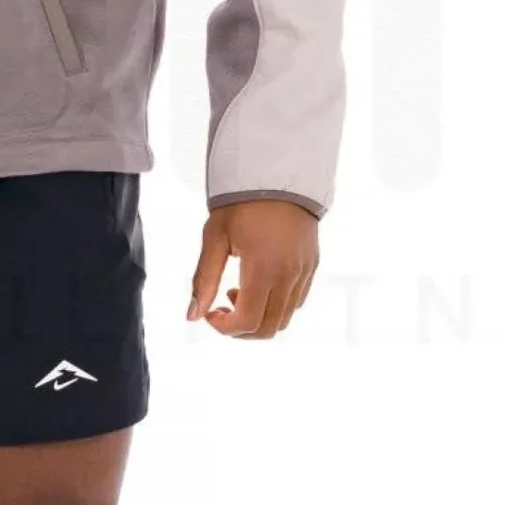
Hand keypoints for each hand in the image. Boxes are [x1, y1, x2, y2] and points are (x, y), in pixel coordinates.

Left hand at [187, 200, 317, 338]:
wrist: (278, 175)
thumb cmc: (242, 202)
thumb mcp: (215, 238)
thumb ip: (204, 280)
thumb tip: (192, 315)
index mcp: (264, 270)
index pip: (247, 322)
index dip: (224, 328)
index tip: (210, 313)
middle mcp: (289, 276)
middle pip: (268, 329)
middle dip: (240, 329)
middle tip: (221, 308)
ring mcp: (304, 272)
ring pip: (284, 319)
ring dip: (258, 317)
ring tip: (238, 291)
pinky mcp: (312, 266)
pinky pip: (296, 302)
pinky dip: (275, 305)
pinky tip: (258, 284)